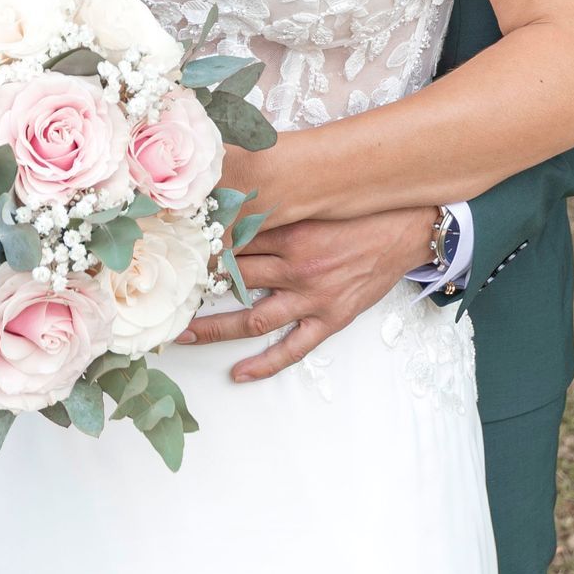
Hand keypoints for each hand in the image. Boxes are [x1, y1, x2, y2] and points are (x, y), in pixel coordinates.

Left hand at [179, 206, 438, 380]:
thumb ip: (276, 206)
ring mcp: (313, 295)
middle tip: (165, 296)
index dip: (200, 248)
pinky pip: (293, 348)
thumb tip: (234, 200)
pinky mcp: (331, 318)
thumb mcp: (315, 201)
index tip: (171, 253)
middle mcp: (296, 264)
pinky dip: (265, 363)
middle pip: (234, 278)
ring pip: (253, 317)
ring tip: (184, 335)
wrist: (408, 228)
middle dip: (198, 286)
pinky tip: (239, 373)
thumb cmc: (359, 211)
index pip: (232, 240)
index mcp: (289, 229)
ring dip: (215, 327)